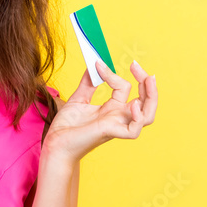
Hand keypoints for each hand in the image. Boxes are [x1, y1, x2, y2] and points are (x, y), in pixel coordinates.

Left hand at [43, 59, 157, 161]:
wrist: (55, 144)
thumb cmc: (67, 126)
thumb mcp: (78, 99)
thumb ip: (88, 83)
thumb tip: (93, 64)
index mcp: (112, 109)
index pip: (124, 87)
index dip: (112, 74)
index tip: (97, 63)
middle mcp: (118, 117)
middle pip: (146, 101)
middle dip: (147, 83)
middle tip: (136, 65)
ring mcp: (116, 125)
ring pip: (147, 116)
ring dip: (152, 98)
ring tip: (148, 80)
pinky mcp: (109, 133)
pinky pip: (133, 130)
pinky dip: (138, 118)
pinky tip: (133, 106)